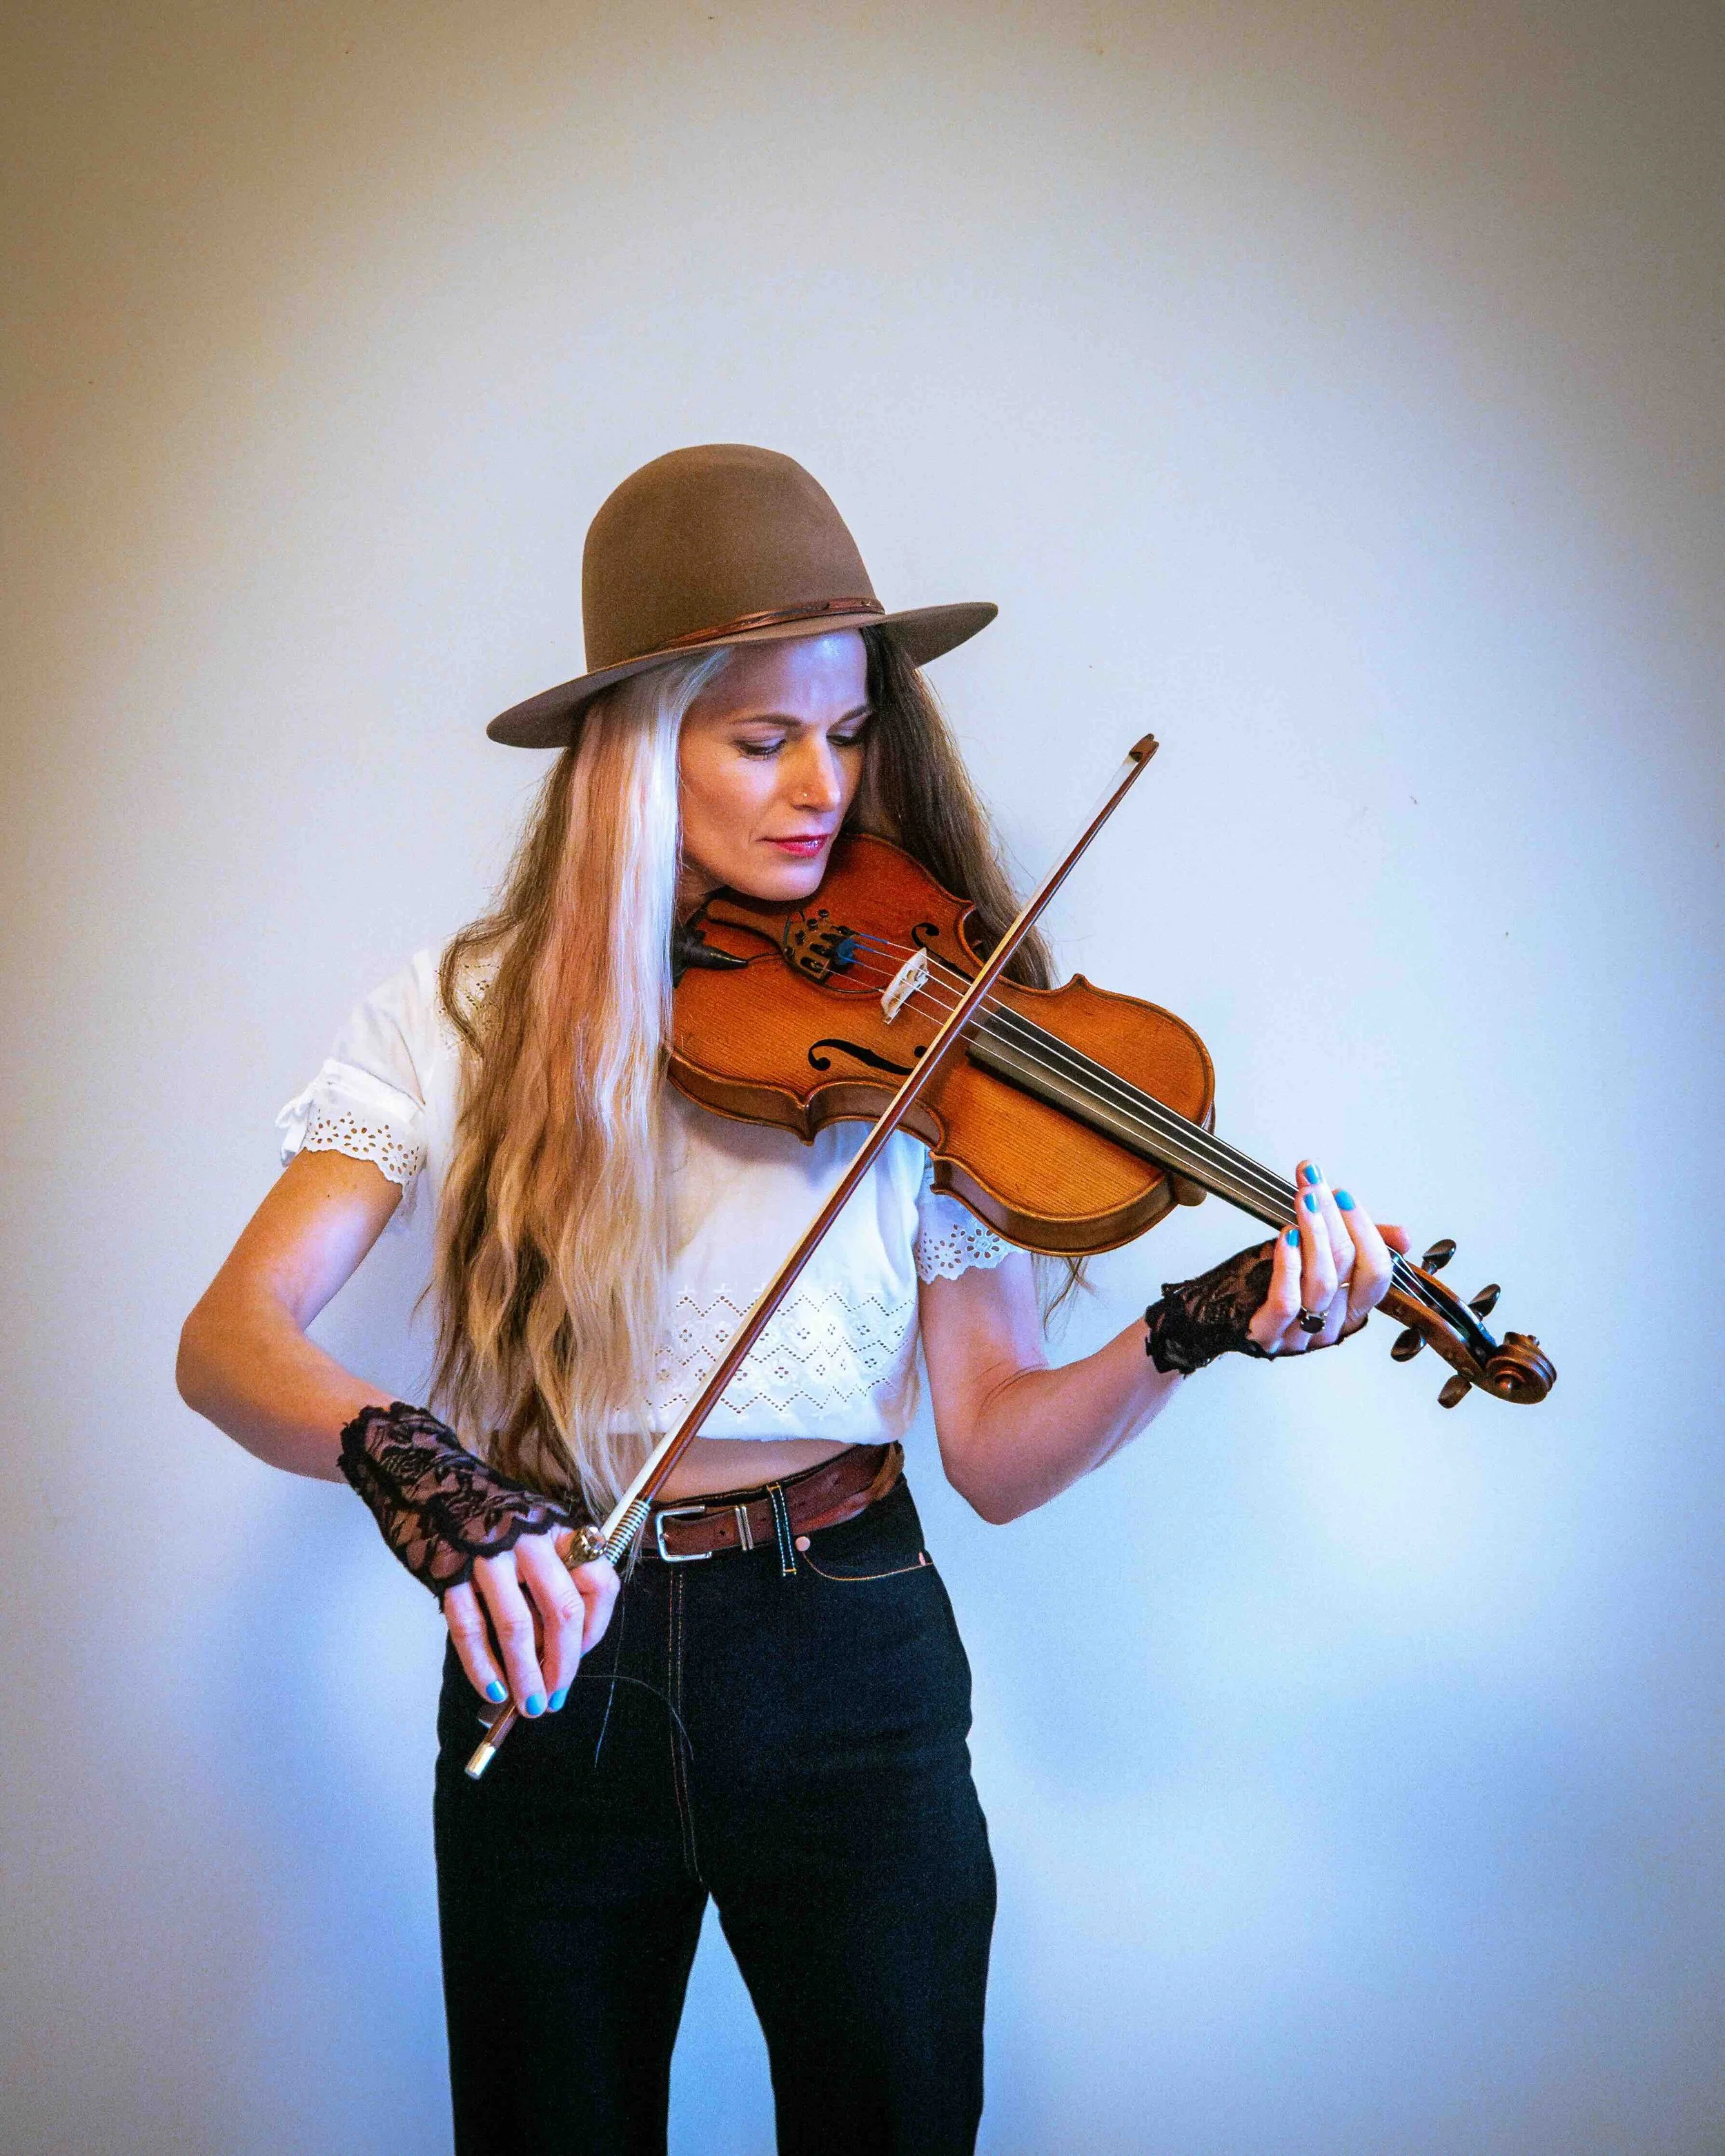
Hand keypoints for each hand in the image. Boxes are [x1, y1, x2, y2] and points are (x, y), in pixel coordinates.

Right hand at [336, 1399, 619, 1715]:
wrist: (423, 1474)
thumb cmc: (483, 1510)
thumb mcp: (531, 1527)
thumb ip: (550, 1571)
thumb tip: (563, 1642)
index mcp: (557, 1530)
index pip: (598, 1581)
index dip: (597, 1627)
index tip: (584, 1654)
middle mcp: (530, 1540)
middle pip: (563, 1611)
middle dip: (563, 1664)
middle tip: (555, 1696)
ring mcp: (487, 1556)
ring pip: (517, 1627)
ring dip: (525, 1675)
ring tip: (528, 1705)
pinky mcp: (448, 1571)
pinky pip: (469, 1628)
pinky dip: (481, 1665)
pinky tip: (491, 1688)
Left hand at [1246, 1159, 1409, 1355]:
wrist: (1214, 1314)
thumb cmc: (1265, 1284)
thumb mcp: (1315, 1258)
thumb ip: (1357, 1245)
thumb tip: (1403, 1236)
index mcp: (1351, 1310)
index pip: (1377, 1272)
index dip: (1365, 1229)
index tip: (1342, 1193)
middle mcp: (1331, 1326)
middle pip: (1348, 1267)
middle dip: (1334, 1216)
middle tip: (1314, 1184)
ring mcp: (1300, 1335)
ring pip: (1322, 1282)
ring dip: (1314, 1231)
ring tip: (1301, 1199)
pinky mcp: (1268, 1335)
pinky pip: (1287, 1301)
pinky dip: (1289, 1265)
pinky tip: (1286, 1236)